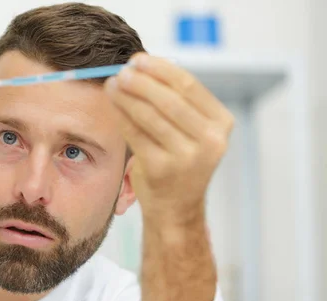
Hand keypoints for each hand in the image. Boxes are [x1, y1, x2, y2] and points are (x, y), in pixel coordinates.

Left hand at [105, 53, 233, 226]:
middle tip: (122, 71)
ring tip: (112, 85)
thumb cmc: (179, 161)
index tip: (138, 59)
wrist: (176, 207)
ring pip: (150, 116)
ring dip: (127, 97)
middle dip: (141, 82)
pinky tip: (114, 106)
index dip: (161, 69)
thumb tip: (142, 64)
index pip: (189, 86)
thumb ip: (177, 101)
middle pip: (170, 99)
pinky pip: (136, 134)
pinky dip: (122, 116)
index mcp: (221, 124)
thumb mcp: (191, 131)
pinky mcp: (162, 169)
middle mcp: (210, 141)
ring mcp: (187, 157)